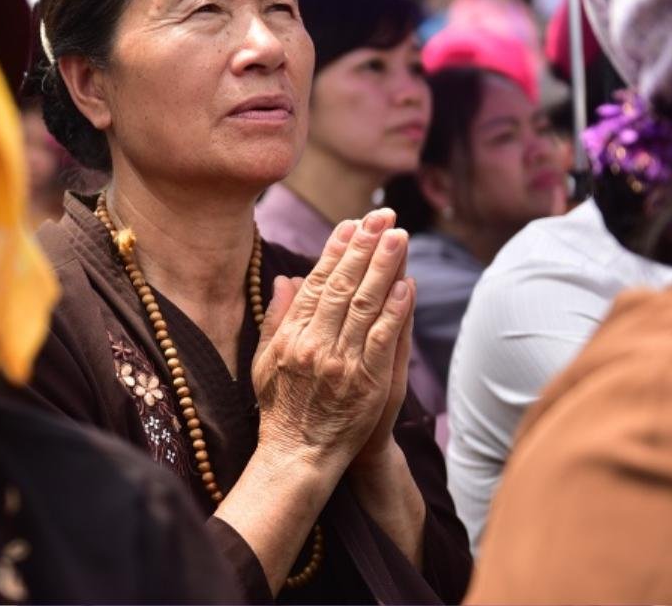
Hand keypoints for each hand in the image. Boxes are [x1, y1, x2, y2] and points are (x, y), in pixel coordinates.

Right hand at [251, 208, 413, 474]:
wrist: (296, 455)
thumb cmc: (281, 409)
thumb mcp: (265, 360)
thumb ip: (277, 318)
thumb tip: (286, 278)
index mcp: (291, 336)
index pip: (317, 283)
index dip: (335, 251)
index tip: (351, 224)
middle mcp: (314, 344)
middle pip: (343, 286)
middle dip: (364, 247)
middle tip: (381, 216)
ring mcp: (340, 362)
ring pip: (364, 305)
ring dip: (383, 267)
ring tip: (398, 236)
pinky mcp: (366, 382)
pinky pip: (382, 339)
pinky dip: (395, 311)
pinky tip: (406, 284)